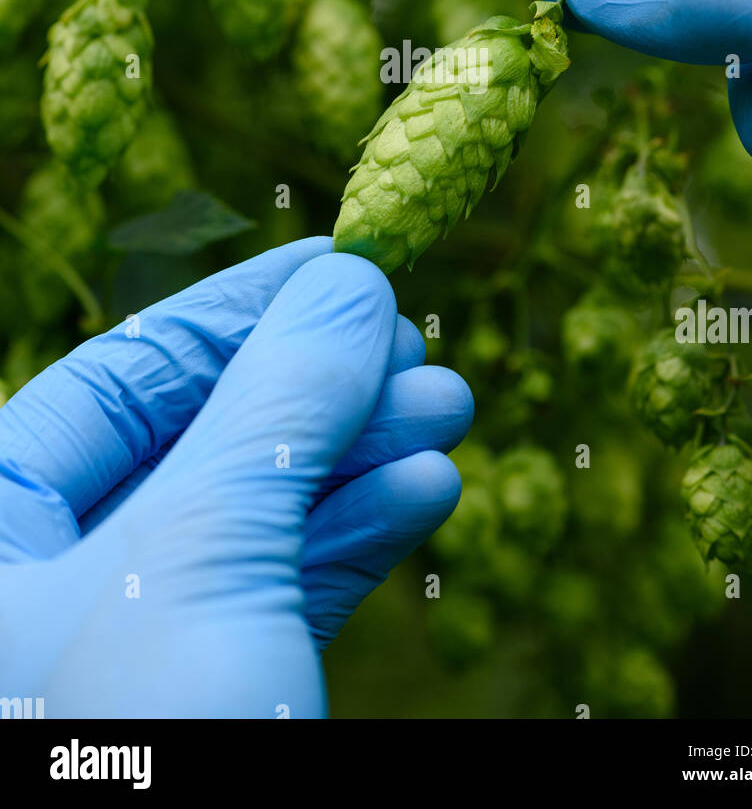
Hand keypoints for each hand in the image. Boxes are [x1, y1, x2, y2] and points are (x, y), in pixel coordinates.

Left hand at [0, 239, 471, 716]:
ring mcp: (136, 638)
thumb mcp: (197, 549)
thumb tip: (351, 283)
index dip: (239, 310)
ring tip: (449, 408)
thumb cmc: (135, 741)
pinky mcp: (213, 688)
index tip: (339, 262)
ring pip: (257, 512)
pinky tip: (427, 487)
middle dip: (322, 389)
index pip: (121, 376)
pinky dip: (359, 536)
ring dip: (363, 457)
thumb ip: (276, 405)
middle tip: (415, 346)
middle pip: (203, 438)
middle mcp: (51, 578)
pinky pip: (285, 586)